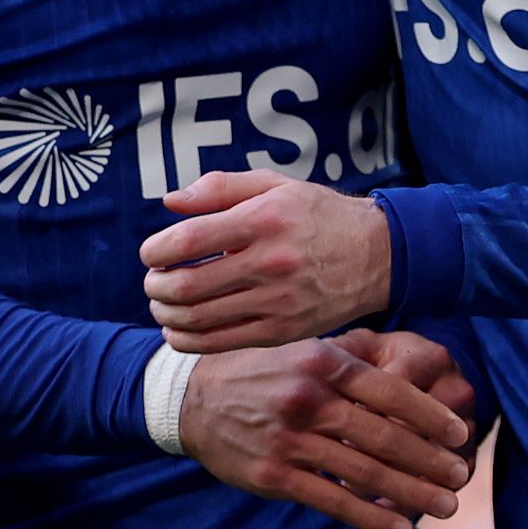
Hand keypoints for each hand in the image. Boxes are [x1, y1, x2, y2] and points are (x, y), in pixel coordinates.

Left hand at [139, 171, 392, 352]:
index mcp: (264, 220)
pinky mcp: (283, 331)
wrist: (377, 255)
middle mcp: (270, 262)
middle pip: (188, 284)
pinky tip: (178, 330)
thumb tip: (171, 202)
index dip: (157, 250)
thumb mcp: (275, 185)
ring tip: (162, 305)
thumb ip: (221, 188)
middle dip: (156, 286)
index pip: (190, 240)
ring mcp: (277, 302)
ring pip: (199, 319)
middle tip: (152, 282)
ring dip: (167, 314)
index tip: (150, 253)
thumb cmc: (318, 214)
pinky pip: (221, 343)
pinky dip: (188, 341)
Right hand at [181, 339, 471, 528]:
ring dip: (412, 492)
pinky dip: (371, 516)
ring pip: (365, 471)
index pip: (391, 391)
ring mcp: (290, 439)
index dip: (432, 416)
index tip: (461, 434)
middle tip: (461, 477)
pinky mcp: (274, 475)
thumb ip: (353, 357)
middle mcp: (309, 398)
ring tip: (446, 505)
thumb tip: (412, 366)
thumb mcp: (304, 349)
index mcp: (323, 362)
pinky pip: (333, 500)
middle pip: (385, 435)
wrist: (194, 398)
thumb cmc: (263, 372)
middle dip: (430, 460)